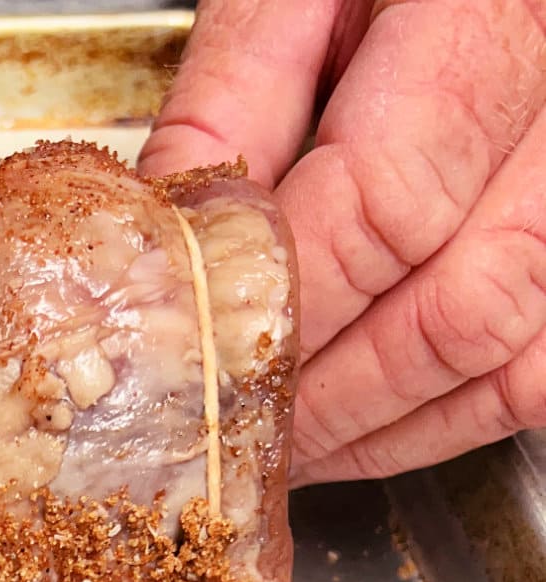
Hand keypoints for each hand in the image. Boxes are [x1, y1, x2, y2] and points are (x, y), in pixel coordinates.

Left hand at [139, 0, 545, 485]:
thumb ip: (228, 105)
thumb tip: (167, 234)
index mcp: (485, 20)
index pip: (382, 205)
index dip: (287, 303)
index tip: (206, 355)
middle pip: (454, 305)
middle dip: (324, 390)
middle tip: (234, 422)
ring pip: (508, 355)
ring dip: (381, 423)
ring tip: (287, 444)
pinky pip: (543, 372)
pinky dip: (447, 419)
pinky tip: (367, 428)